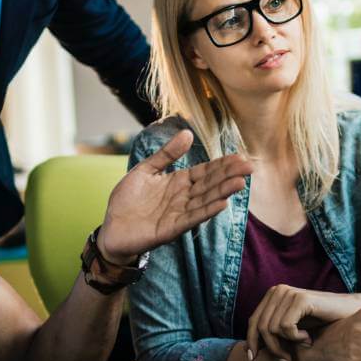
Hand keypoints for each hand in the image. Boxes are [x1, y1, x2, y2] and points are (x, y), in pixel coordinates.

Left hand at [97, 130, 250, 263]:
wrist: (111, 228)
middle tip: (249, 166)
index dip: (222, 164)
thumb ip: (167, 154)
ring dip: (223, 192)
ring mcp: (179, 213)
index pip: (205, 171)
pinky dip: (207, 211)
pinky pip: (192, 218)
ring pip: (205, 200)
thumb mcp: (146, 170)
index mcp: (178, 182)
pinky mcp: (172, 228)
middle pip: (210, 184)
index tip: (239, 156)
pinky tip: (222, 203)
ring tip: (240, 182)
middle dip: (229, 175)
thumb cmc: (127, 200)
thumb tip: (187, 132)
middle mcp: (183, 197)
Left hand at [246, 286, 359, 360]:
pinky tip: (308, 337)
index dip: (251, 341)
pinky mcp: (300, 299)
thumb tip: (249, 352)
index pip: (253, 321)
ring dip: (288, 344)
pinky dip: (296, 338)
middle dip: (272, 348)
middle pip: (261, 327)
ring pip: (272, 329)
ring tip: (305, 342)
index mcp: (273, 295)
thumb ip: (274, 333)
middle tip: (288, 358)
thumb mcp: (293, 327)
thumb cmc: (322, 322)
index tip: (253, 358)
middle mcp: (278, 290)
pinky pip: (286, 327)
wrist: (350, 313)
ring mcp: (289, 292)